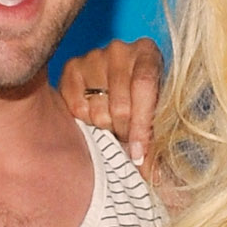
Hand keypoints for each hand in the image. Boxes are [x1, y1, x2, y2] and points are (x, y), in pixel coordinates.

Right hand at [58, 36, 162, 169]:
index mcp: (148, 53)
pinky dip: (86, 119)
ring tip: (111, 121)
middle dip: (124, 132)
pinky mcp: (71, 67)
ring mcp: (94, 56)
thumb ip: (156, 141)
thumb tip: (155, 177)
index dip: (141, 126)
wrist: (112, 85)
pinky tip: (94, 111)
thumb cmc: (141, 101)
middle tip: (125, 136)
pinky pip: (77, 109)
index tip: (138, 155)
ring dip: (105, 127)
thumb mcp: (155, 114)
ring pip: (98, 111)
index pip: (144, 86)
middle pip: (120, 105)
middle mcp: (120, 49)